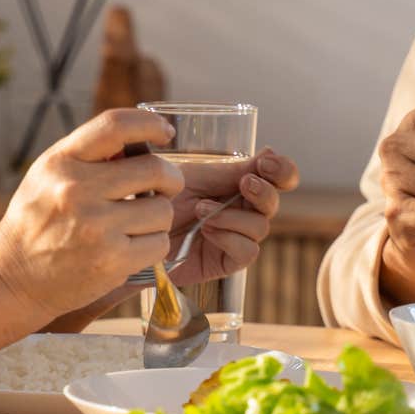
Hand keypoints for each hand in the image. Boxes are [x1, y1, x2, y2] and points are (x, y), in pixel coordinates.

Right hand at [0, 109, 183, 318]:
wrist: (12, 278)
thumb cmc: (36, 222)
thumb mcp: (47, 175)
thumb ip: (88, 156)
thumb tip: (141, 142)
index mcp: (61, 161)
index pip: (115, 125)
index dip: (150, 124)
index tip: (165, 132)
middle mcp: (77, 190)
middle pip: (154, 169)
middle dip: (170, 178)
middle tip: (165, 187)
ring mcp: (95, 227)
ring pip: (163, 210)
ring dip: (159, 217)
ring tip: (138, 224)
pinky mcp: (111, 261)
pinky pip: (159, 244)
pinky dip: (153, 246)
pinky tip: (132, 247)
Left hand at [161, 148, 301, 286]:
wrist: (132, 228)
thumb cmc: (159, 198)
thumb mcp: (196, 177)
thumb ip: (232, 170)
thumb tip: (269, 152)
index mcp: (238, 184)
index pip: (278, 177)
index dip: (282, 170)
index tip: (266, 161)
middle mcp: (242, 210)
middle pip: (274, 202)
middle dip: (263, 191)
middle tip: (244, 183)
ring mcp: (236, 237)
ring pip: (261, 226)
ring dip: (233, 215)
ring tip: (202, 210)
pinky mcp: (227, 261)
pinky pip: (247, 250)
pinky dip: (230, 237)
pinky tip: (207, 232)